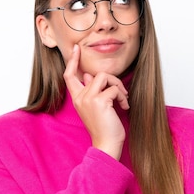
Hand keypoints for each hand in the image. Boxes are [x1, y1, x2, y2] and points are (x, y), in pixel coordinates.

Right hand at [63, 44, 129, 159]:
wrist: (106, 144)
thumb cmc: (104, 128)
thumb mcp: (95, 107)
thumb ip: (91, 90)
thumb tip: (89, 75)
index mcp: (77, 99)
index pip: (69, 75)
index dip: (73, 61)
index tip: (76, 49)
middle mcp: (80, 97)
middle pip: (95, 74)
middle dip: (112, 80)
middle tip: (122, 92)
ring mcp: (88, 98)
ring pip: (105, 77)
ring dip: (118, 86)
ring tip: (123, 99)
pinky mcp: (99, 101)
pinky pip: (114, 89)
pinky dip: (123, 97)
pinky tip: (124, 107)